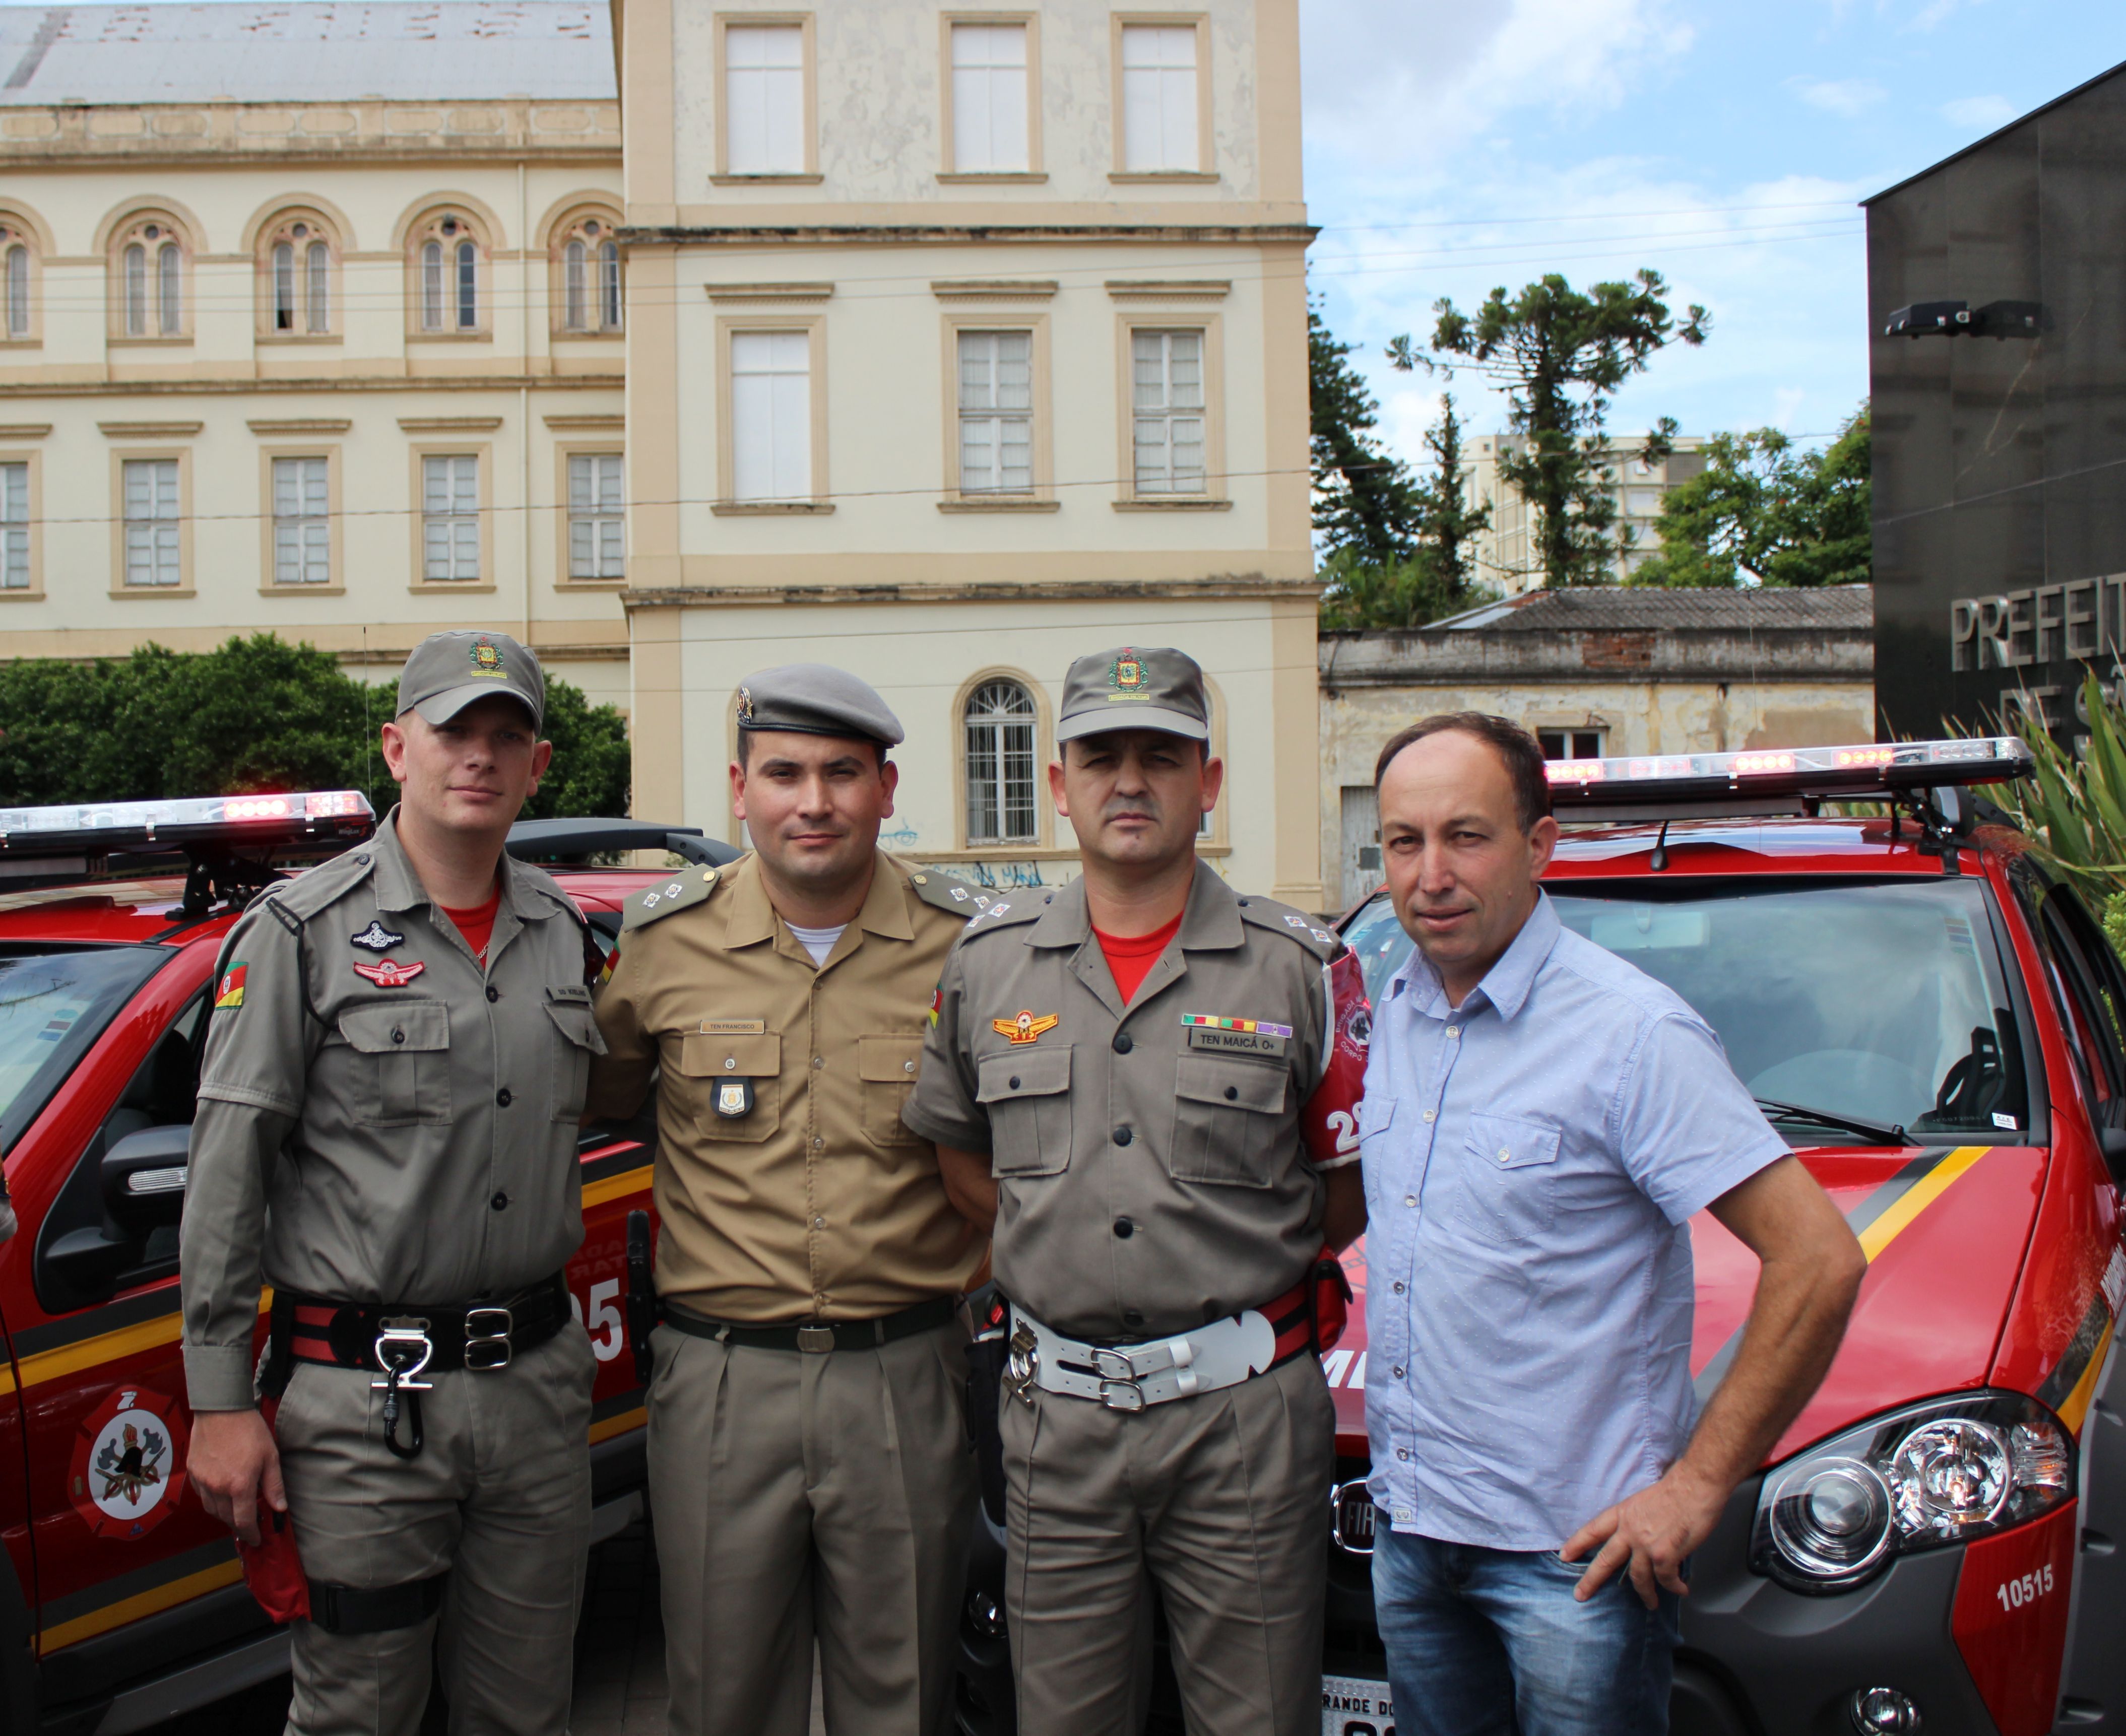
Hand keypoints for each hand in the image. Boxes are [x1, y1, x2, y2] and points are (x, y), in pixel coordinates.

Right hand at [188, 1408, 284, 1546]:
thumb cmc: (248, 1430)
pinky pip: (201, 1496)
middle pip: (226, 1518)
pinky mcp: (193, 1473)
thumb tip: (279, 1508)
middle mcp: (218, 1488)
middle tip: (249, 1525)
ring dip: (224, 1515)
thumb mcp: (270, 1456)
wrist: (221, 1410)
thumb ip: (274, 1485)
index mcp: (239, 1485)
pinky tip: (221, 1495)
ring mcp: (203, 1481)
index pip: (244, 1521)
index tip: (256, 1539)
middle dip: (239, 1525)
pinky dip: (211, 1501)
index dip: (251, 1533)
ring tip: (236, 1511)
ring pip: (212, 1510)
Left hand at [1561, 1462, 1725, 1609]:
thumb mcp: (1644, 1502)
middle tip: (1580, 1594)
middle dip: (1591, 1580)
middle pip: (1605, 1560)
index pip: (1593, 1530)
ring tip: (1650, 1603)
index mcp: (1623, 1514)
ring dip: (1645, 1594)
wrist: (1695, 1485)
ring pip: (1638, 1578)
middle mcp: (1630, 1530)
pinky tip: (1680, 1590)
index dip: (1577, 1543)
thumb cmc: (1676, 1490)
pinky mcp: (1664, 1555)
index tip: (1564, 1555)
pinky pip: (1665, 1579)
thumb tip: (1640, 1541)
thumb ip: (1637, 1522)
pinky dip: (1674, 1587)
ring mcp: (1646, 1544)